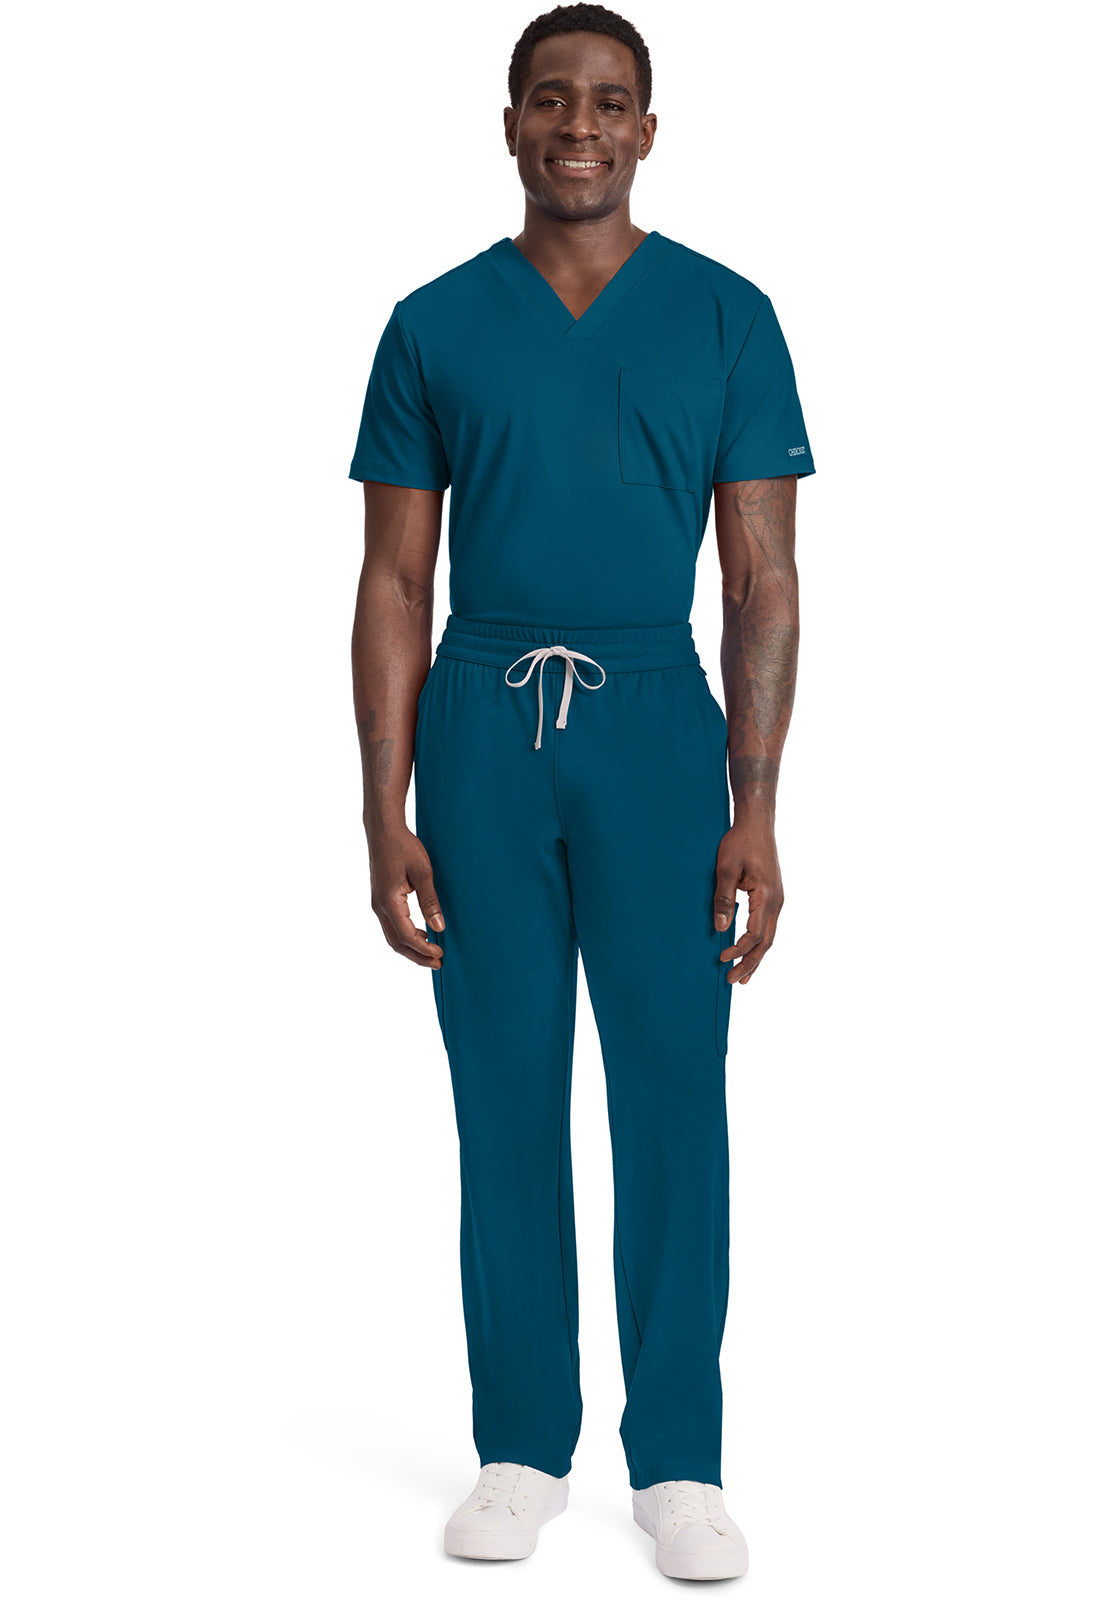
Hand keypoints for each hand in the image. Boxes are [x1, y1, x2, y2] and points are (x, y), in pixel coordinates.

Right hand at [368, 822, 445, 967]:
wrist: (383, 830)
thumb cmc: (403, 846)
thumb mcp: (423, 873)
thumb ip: (430, 901)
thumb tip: (439, 926)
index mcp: (388, 901)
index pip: (406, 935)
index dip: (424, 948)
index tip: (440, 954)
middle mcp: (379, 906)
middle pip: (396, 942)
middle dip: (417, 956)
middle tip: (437, 963)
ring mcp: (377, 903)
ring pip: (392, 936)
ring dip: (411, 947)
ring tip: (431, 952)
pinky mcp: (380, 899)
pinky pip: (391, 925)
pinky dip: (405, 935)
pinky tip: (421, 932)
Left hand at [713, 817, 783, 985]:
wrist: (757, 822)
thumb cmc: (741, 841)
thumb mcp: (725, 868)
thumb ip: (723, 899)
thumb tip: (720, 928)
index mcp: (767, 896)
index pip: (754, 934)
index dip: (738, 950)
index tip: (721, 958)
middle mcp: (777, 901)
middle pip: (766, 942)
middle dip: (750, 964)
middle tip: (734, 981)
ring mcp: (777, 899)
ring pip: (769, 936)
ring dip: (756, 957)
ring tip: (744, 976)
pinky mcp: (773, 895)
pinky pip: (767, 925)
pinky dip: (759, 942)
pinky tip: (749, 950)